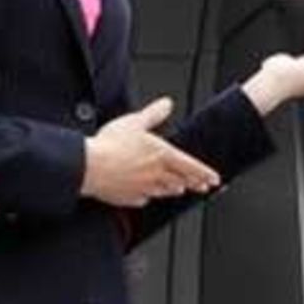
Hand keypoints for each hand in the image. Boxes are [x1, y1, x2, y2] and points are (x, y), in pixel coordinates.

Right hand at [80, 97, 221, 207]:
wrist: (88, 167)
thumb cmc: (110, 145)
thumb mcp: (135, 122)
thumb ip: (154, 114)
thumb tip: (167, 104)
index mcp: (163, 156)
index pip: (192, 167)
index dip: (206, 173)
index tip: (215, 179)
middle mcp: (157, 175)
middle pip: (181, 181)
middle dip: (194, 184)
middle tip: (202, 187)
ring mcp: (144, 189)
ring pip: (165, 192)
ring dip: (174, 190)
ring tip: (179, 189)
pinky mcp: (129, 198)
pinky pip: (142, 199)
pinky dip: (147, 197)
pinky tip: (147, 195)